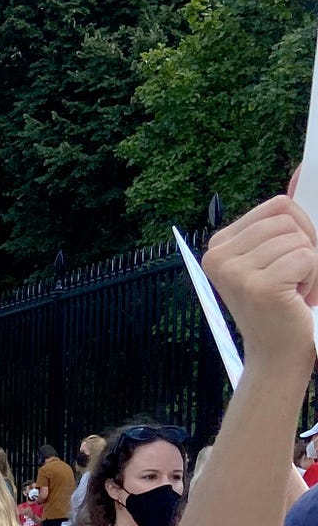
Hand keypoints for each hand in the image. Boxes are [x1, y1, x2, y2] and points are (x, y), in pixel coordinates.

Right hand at [203, 192, 317, 375]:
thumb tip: (300, 170)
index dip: (298, 230)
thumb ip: (285, 216)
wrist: (277, 354)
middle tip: (294, 279)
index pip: (277, 206)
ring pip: (299, 239)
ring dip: (310, 266)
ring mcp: (234, 272)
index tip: (288, 262)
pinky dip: (313, 280)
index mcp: (219, 245)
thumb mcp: (279, 254)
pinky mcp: (257, 286)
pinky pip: (306, 258)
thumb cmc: (282, 304)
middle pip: (287, 219)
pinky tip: (296, 300)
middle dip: (305, 247)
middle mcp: (218, 256)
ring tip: (293, 291)